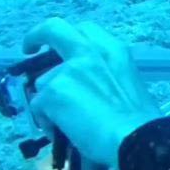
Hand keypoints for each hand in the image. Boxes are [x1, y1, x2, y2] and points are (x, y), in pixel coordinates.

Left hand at [22, 18, 159, 169]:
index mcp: (113, 50)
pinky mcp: (52, 93)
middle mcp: (88, 51)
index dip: (69, 36)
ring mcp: (67, 71)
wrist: (135, 140)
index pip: (85, 29)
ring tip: (64, 121)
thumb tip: (86, 89)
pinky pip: (38, 107)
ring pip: (43, 82)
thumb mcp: (129, 84)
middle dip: (36, 36)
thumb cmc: (139, 121)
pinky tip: (64, 134)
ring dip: (49, 99)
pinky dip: (47, 121)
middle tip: (30, 49)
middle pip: (53, 29)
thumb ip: (105, 76)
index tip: (61, 46)